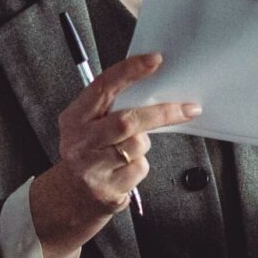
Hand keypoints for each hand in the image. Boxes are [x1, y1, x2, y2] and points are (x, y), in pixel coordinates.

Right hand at [28, 52, 199, 257]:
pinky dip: (140, 166)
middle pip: (128, 121)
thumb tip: (152, 87)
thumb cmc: (87, 152)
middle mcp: (80, 141)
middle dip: (162, 113)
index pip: (103, 87)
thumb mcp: (87, 125)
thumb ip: (110, 108)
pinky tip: (125, 169)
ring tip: (130, 149)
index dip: (130, 71)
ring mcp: (92, 167)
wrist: (69, 198)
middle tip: (187, 108)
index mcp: (75, 118)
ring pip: (138, 146)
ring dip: (144, 144)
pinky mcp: (107, 190)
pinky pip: (140, 169)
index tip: (154, 60)